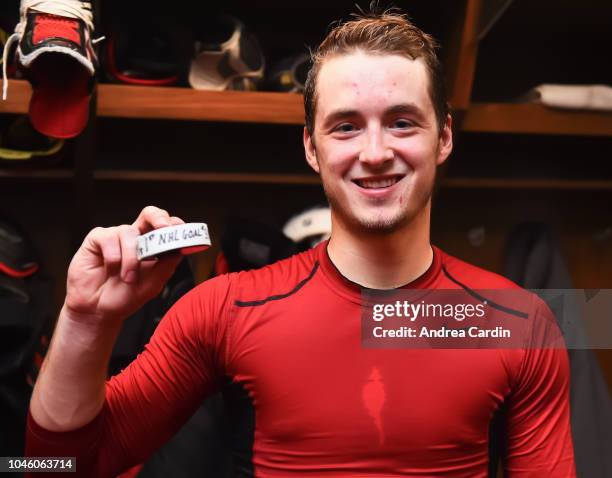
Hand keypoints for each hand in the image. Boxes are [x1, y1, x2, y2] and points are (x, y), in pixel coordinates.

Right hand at [64, 206, 184, 323]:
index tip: (180, 231)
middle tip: (164, 228)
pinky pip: (108, 238)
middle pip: (149, 214)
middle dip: (158, 218)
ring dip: (131, 258)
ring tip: (128, 277)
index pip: (165, 227)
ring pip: (129, 232)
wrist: (98, 310)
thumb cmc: (124, 296)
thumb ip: (166, 267)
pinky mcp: (97, 239)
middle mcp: (134, 238)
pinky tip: (111, 269)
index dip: (174, 225)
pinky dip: (113, 256)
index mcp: (151, 247)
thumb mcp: (152, 285)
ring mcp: (116, 237)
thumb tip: (179, 250)